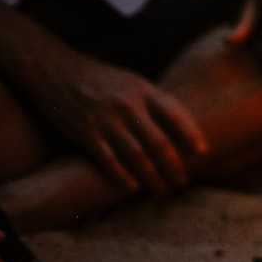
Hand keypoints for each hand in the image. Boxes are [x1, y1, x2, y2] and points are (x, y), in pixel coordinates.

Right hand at [32, 54, 207, 195]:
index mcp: (145, 91)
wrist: (58, 70)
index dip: (191, 134)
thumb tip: (181, 126)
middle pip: (159, 141)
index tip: (203, 153)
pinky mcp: (85, 133)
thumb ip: (153, 102)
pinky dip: (121, 175)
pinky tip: (132, 188)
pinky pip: (107, 159)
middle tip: (183, 183)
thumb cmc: (103, 80)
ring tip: (162, 191)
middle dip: (174, 166)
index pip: (175, 113)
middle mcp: (129, 105)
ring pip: (136, 155)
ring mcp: (107, 120)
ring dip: (152, 177)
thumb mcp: (133, 83)